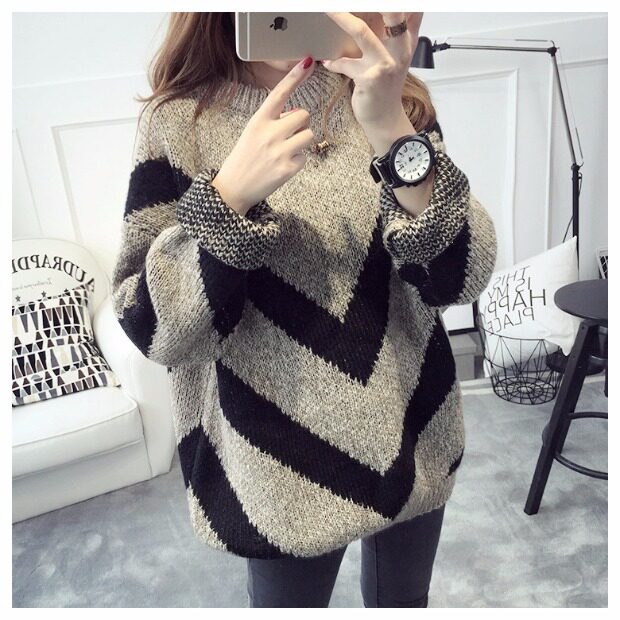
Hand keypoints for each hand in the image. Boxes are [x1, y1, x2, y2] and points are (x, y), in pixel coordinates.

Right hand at [212, 56, 316, 214]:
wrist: (234, 188)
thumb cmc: (244, 158)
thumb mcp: (252, 132)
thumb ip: (273, 121)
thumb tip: (296, 114)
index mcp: (258, 121)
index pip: (279, 93)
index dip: (295, 77)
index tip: (308, 61)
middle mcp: (269, 133)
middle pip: (303, 115)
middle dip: (300, 124)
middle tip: (288, 135)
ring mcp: (279, 152)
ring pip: (308, 135)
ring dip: (301, 141)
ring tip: (285, 151)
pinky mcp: (287, 169)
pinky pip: (305, 157)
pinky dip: (298, 161)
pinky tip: (283, 166)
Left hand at [321, 12, 422, 129]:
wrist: (384, 119)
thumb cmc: (384, 88)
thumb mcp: (394, 57)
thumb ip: (393, 33)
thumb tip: (379, 14)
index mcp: (407, 41)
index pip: (414, 9)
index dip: (407, 2)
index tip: (391, 0)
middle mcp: (400, 50)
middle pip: (394, 12)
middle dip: (375, 5)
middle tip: (342, 3)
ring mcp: (386, 65)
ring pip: (362, 33)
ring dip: (341, 17)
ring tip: (327, 9)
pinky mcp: (370, 79)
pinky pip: (345, 63)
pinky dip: (334, 61)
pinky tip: (327, 60)